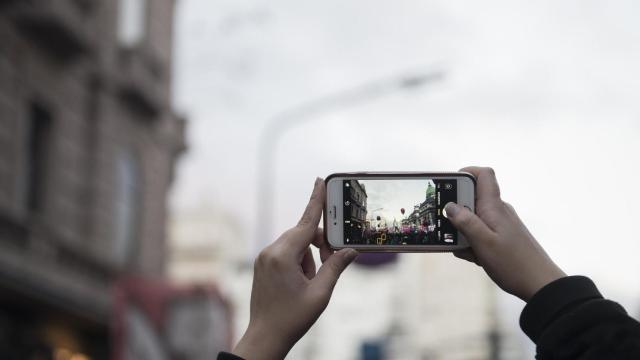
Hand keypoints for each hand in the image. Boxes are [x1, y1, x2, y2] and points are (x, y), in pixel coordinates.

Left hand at [232, 178, 357, 359]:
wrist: (265, 337)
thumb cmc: (291, 318)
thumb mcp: (320, 294)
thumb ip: (336, 267)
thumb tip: (349, 250)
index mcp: (282, 256)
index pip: (305, 222)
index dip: (316, 200)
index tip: (319, 180)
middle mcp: (270, 252)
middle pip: (302, 234)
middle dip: (319, 245)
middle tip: (330, 262)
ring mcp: (264, 258)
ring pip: (295, 245)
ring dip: (309, 258)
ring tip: (310, 283)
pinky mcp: (263, 264)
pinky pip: (286, 254)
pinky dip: (299, 262)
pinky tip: (300, 283)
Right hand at [446, 167, 565, 300]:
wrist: (540, 284)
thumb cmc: (513, 264)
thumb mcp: (483, 243)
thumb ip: (465, 222)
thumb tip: (450, 205)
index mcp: (494, 207)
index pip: (483, 175)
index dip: (466, 173)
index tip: (450, 185)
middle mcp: (498, 211)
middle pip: (472, 199)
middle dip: (457, 213)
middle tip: (451, 230)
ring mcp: (501, 224)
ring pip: (474, 219)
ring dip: (463, 232)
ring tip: (466, 250)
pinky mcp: (502, 237)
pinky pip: (480, 233)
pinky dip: (472, 242)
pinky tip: (474, 257)